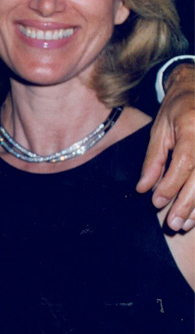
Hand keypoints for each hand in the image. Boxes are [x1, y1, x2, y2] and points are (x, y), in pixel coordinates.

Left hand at [137, 63, 194, 230]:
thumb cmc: (178, 109)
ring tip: (186, 224)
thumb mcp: (160, 130)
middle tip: (173, 224)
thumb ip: (153, 160)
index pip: (184, 162)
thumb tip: (144, 189)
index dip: (171, 185)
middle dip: (187, 204)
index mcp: (192, 128)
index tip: (157, 202)